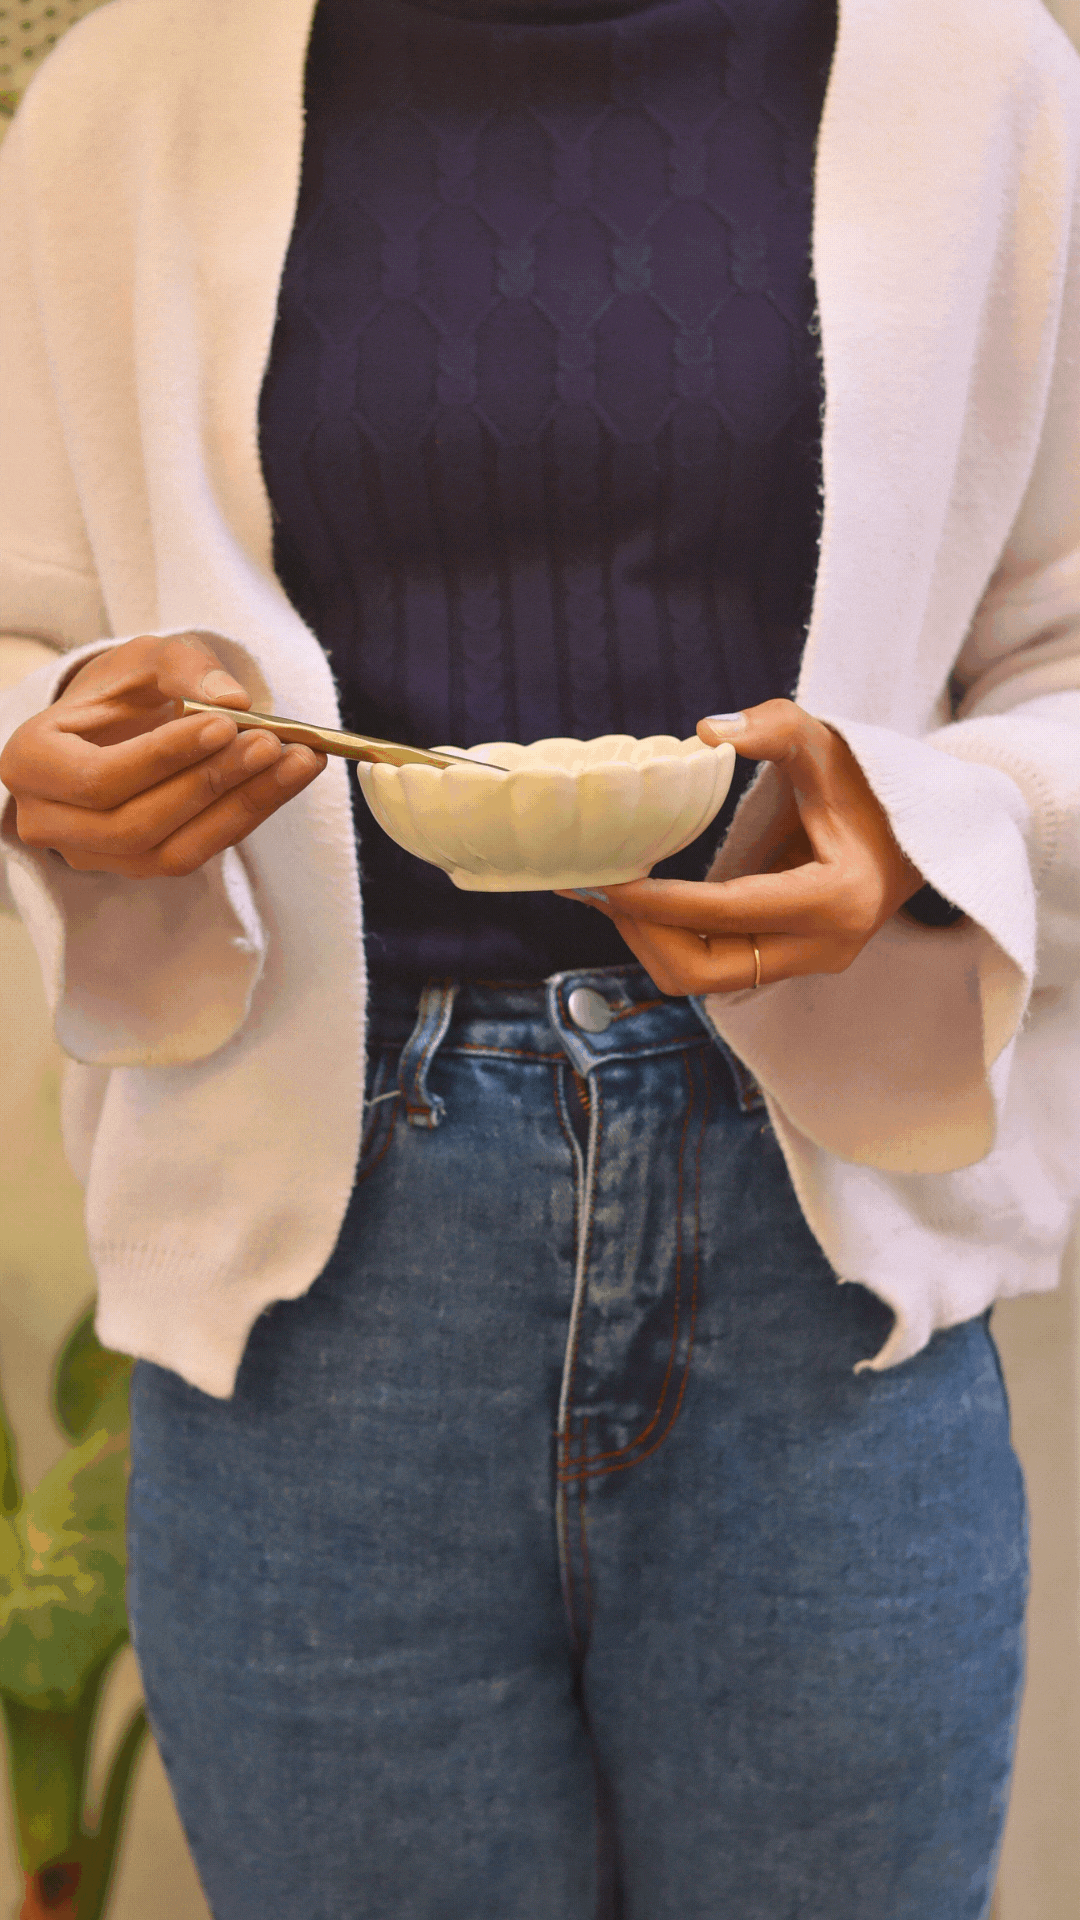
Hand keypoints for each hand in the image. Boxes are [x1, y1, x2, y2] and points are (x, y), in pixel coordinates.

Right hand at [0, 632, 325, 877]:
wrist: (114, 726)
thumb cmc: (121, 691)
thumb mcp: (143, 659)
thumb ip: (183, 666)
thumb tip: (233, 701)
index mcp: (32, 761)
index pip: (97, 778)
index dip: (162, 757)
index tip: (224, 725)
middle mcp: (48, 820)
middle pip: (134, 823)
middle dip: (209, 783)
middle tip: (271, 743)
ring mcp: (91, 854)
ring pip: (169, 851)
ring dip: (240, 806)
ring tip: (295, 760)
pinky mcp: (136, 868)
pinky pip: (195, 854)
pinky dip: (246, 817)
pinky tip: (288, 779)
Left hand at [555, 700, 924, 993]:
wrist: (921, 830)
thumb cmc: (870, 782)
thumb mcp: (826, 743)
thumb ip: (772, 727)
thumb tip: (704, 732)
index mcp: (836, 898)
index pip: (726, 913)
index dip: (658, 902)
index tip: (606, 880)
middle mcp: (825, 947)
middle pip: (706, 972)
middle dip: (644, 934)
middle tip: (597, 888)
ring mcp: (810, 963)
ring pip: (706, 980)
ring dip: (652, 941)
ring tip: (611, 892)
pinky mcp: (793, 963)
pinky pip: (719, 968)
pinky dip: (674, 940)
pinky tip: (642, 902)